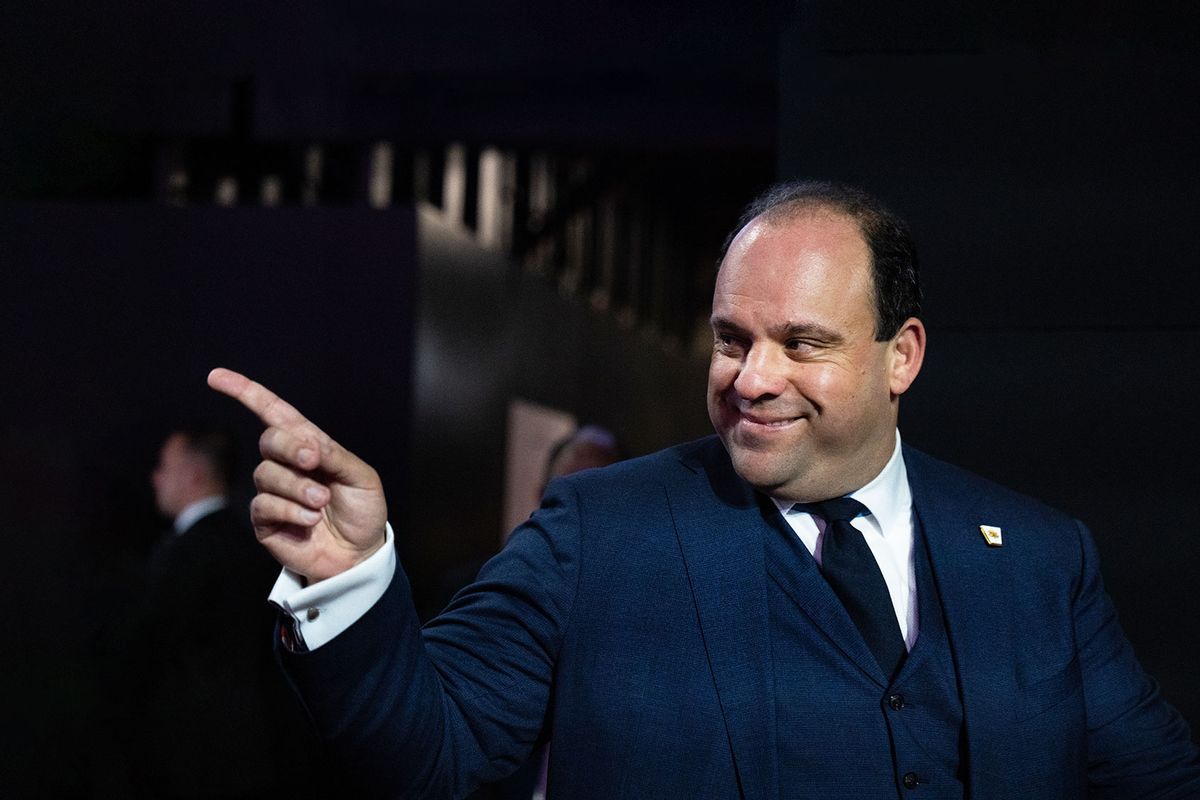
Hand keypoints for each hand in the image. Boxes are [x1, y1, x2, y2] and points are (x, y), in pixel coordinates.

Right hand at [207, 368, 387, 582]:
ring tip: (321, 502)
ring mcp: (274, 491)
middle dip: (290, 446)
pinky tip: (310, 520)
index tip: (217, 377)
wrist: (360, 553)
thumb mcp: (361, 477)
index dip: (246, 393)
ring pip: (266, 475)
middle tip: (314, 461)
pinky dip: (290, 509)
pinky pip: (263, 504)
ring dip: (297, 486)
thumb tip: (309, 444)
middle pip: (269, 440)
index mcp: (310, 446)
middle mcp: (287, 465)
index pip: (274, 413)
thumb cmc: (362, 511)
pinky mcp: (265, 520)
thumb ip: (336, 456)